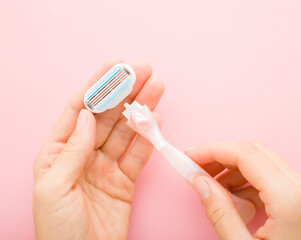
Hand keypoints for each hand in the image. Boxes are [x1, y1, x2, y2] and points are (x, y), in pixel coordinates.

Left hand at [33, 59, 164, 239]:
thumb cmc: (58, 230)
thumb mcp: (54, 188)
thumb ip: (72, 150)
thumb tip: (85, 115)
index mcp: (58, 153)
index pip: (79, 110)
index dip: (98, 87)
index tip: (115, 67)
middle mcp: (82, 156)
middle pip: (107, 116)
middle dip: (126, 92)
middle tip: (144, 71)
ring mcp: (105, 168)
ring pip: (126, 132)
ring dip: (141, 110)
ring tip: (157, 88)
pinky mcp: (125, 182)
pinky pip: (138, 155)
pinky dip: (148, 138)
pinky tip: (156, 120)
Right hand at [186, 141, 300, 239]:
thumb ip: (220, 212)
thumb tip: (199, 181)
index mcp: (289, 199)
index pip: (246, 154)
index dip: (213, 150)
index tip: (190, 155)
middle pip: (254, 152)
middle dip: (220, 155)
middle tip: (195, 165)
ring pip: (262, 161)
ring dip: (232, 167)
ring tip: (209, 183)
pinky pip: (269, 178)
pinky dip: (245, 181)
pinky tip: (230, 195)